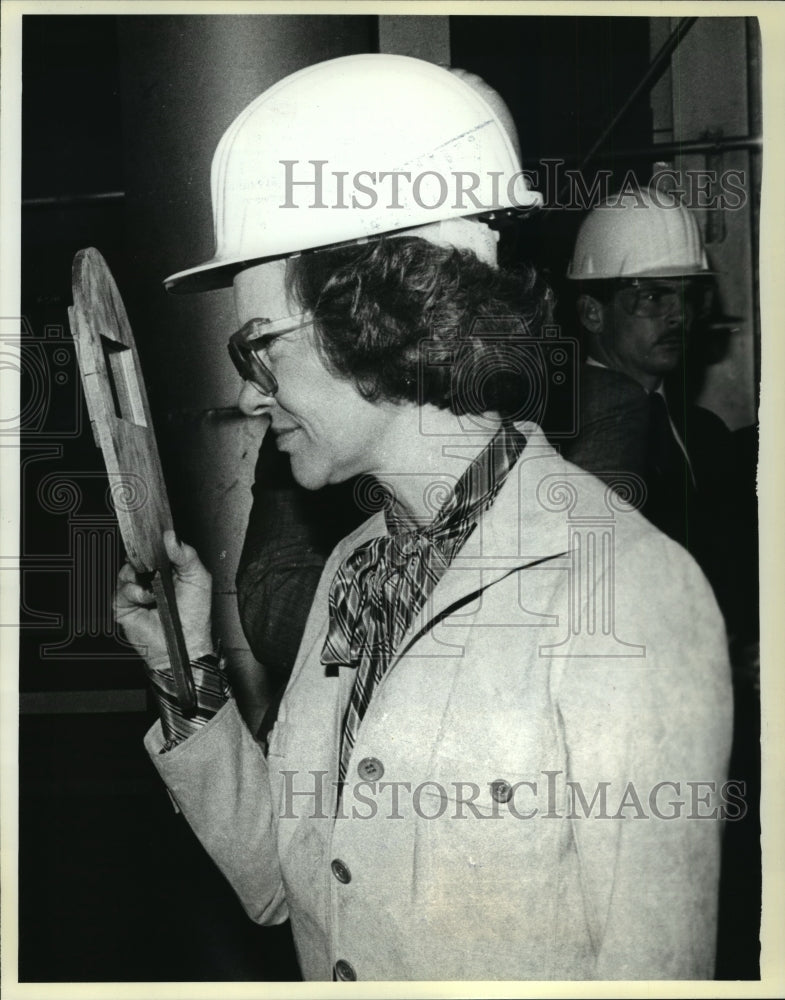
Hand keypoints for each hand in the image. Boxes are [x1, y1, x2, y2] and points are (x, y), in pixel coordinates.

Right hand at [114, 530, 212, 670]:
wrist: (185, 641)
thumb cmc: (194, 615)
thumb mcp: (198, 578)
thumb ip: (186, 555)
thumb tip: (171, 537)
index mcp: (167, 570)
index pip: (154, 549)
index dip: (153, 544)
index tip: (156, 539)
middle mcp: (150, 579)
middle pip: (137, 557)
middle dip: (144, 559)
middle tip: (155, 566)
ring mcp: (136, 591)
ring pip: (125, 571)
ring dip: (139, 577)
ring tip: (154, 590)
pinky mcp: (124, 605)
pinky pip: (121, 589)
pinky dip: (133, 592)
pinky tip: (146, 599)